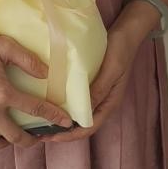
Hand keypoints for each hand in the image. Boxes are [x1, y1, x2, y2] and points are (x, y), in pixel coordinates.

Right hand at [0, 11, 74, 151]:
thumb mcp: (4, 45)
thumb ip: (27, 59)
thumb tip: (46, 73)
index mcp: (2, 91)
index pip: (35, 108)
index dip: (53, 116)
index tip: (66, 122)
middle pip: (14, 136)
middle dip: (29, 140)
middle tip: (35, 137)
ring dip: (3, 144)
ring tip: (8, 137)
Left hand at [45, 19, 144, 143]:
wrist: (127, 32)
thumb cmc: (120, 50)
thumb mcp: (110, 70)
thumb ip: (98, 90)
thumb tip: (81, 112)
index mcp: (109, 103)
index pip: (88, 128)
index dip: (69, 135)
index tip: (50, 136)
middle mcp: (102, 102)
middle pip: (81, 124)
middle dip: (62, 131)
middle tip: (40, 132)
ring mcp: (97, 93)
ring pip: (78, 113)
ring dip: (61, 119)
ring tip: (41, 119)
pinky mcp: (91, 83)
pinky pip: (76, 99)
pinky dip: (63, 104)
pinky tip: (50, 100)